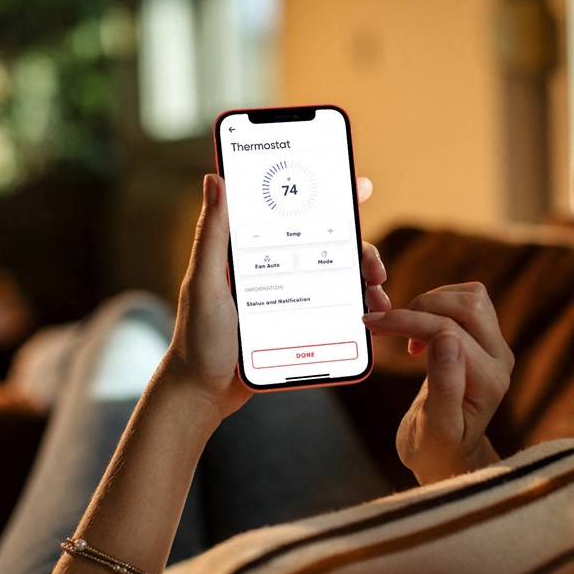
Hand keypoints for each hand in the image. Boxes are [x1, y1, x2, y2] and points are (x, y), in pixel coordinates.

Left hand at [161, 175, 387, 419]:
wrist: (205, 393)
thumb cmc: (197, 338)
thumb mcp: (205, 283)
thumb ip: (212, 235)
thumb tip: (215, 179)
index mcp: (251, 251)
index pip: (292, 213)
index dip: (326, 196)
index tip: (358, 187)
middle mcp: (274, 269)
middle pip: (326, 245)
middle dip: (359, 247)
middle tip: (373, 264)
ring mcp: (290, 297)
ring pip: (337, 277)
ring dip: (364, 279)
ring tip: (377, 293)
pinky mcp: (299, 325)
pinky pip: (335, 310)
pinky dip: (358, 309)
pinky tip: (372, 315)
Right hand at [363, 283, 512, 483]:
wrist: (446, 454)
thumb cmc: (435, 448)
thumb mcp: (434, 427)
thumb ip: (444, 385)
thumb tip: (446, 338)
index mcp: (487, 383)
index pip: (449, 332)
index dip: (407, 322)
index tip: (371, 323)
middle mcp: (500, 360)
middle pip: (468, 306)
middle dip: (419, 307)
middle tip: (384, 325)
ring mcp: (496, 347)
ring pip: (472, 297)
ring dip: (432, 302)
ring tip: (406, 330)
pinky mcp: (486, 339)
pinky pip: (468, 300)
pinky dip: (439, 303)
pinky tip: (420, 329)